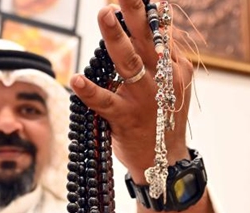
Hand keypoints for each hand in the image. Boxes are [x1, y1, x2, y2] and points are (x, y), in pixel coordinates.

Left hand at [69, 1, 193, 181]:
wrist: (165, 161)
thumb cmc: (162, 117)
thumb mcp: (172, 83)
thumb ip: (163, 53)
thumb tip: (154, 14)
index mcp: (172, 66)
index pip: (158, 30)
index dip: (143, 9)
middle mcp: (161, 78)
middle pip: (146, 37)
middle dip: (133, 10)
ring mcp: (143, 98)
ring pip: (128, 63)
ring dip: (115, 37)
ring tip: (104, 14)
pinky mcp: (125, 118)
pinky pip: (105, 102)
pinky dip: (90, 91)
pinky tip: (77, 80)